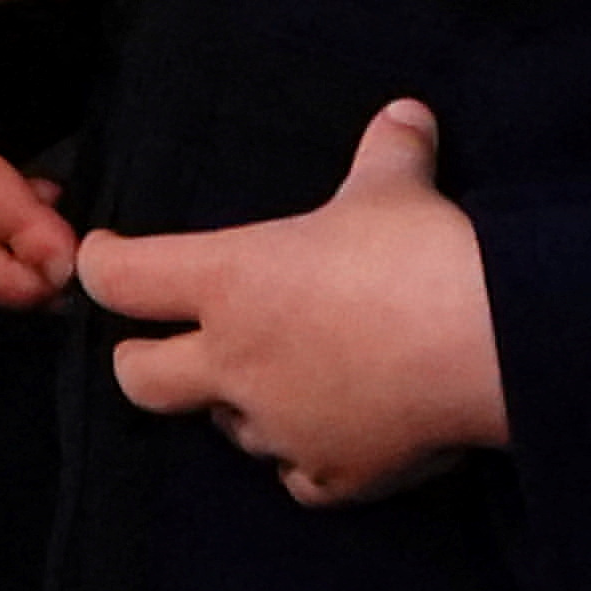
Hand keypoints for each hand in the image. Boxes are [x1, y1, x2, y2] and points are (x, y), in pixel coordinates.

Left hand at [81, 100, 508, 507]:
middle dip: (139, 358)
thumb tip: (406, 115)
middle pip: (139, 378)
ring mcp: (279, 429)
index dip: (100, 264)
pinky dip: (301, 456)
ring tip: (279, 373)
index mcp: (228, 282)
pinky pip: (293, 475)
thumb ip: (387, 150)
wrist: (490, 344)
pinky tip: (328, 431)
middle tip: (162, 339)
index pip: (120, 279)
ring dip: (238, 402)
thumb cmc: (419, 252)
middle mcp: (235, 362)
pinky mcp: (332, 475)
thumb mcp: (395, 184)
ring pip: (224, 426)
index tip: (104, 255)